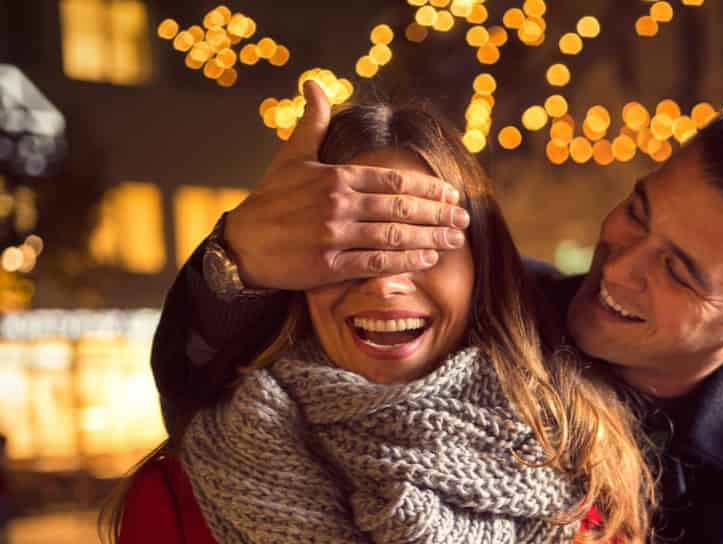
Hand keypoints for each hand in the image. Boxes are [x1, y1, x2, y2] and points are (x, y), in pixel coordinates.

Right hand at [221, 80, 470, 289]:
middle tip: (464, 218)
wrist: (242, 244)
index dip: (427, 188)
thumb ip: (312, 123)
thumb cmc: (270, 200)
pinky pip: (377, 263)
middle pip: (400, 208)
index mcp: (335, 177)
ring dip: (430, 238)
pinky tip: (428, 259)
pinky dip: (406, 261)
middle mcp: (337, 204)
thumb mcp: (291, 157)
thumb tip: (314, 84)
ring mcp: (334, 235)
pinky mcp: (329, 265)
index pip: (393, 180)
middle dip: (438, 214)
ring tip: (455, 240)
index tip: (452, 194)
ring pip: (394, 236)